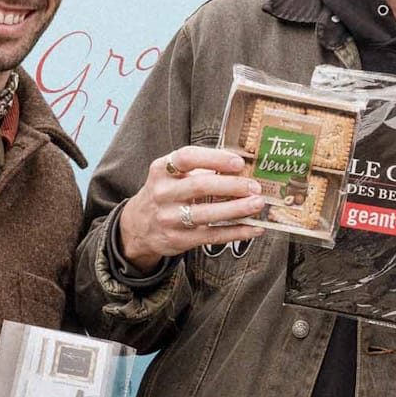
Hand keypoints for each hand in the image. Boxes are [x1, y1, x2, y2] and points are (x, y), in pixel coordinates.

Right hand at [119, 146, 266, 271]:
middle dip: (231, 185)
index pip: (187, 158)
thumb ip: (200, 168)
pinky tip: (254, 228)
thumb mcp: (171, 175)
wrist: (138, 226)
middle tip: (254, 186)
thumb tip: (242, 168)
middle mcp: (163, 193)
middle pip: (200, 186)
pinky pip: (212, 236)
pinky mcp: (179, 239)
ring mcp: (169, 218)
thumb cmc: (166, 193)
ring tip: (257, 204)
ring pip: (207, 214)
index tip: (239, 162)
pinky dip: (236, 232)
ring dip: (236, 209)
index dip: (215, 158)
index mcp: (162, 170)